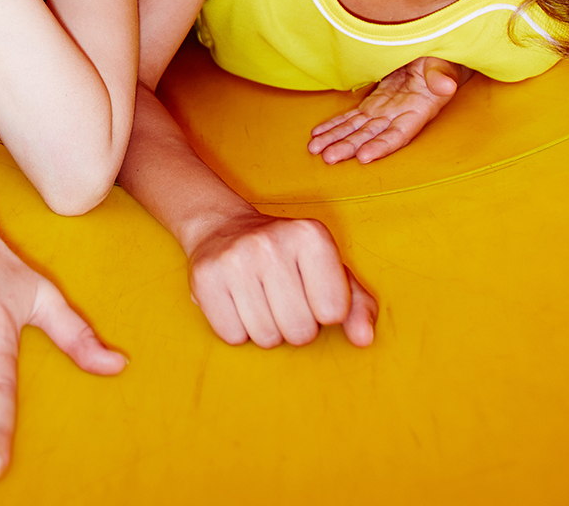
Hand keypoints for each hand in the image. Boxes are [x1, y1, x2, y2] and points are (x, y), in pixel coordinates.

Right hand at [184, 209, 376, 347]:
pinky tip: (236, 302)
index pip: (334, 312)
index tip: (308, 289)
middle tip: (281, 297)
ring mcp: (235, 259)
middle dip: (294, 325)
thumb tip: (364, 339)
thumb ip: (358, 305)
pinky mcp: (205, 278)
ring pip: (266, 339)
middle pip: (300, 331)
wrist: (223, 228)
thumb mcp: (329, 269)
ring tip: (259, 299)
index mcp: (311, 235)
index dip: (322, 311)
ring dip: (266, 329)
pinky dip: (237, 329)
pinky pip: (233, 336)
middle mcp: (271, 242)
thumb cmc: (286, 257)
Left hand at [308, 56, 470, 164]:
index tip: (363, 156)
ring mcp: (384, 111)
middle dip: (348, 147)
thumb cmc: (442, 59)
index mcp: (418, 111)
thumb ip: (442, 75)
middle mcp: (398, 116)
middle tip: (328, 158)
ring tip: (316, 149)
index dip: (381, 146)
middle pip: (370, 136)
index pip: (398, 134)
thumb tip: (445, 85)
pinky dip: (335, 125)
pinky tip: (319, 134)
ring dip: (336, 139)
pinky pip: (352, 117)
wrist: (434, 55)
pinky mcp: (374, 103)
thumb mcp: (443, 64)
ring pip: (356, 129)